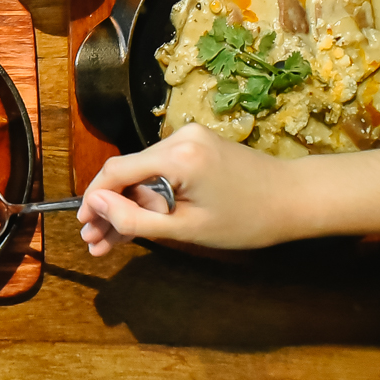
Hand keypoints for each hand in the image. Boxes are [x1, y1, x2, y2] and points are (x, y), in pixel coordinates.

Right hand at [77, 123, 301, 254]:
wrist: (296, 200)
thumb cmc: (248, 220)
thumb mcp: (187, 228)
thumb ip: (136, 218)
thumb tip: (94, 204)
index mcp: (177, 156)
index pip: (116, 171)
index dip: (95, 199)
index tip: (83, 225)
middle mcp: (178, 138)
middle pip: (127, 172)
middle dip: (109, 209)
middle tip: (94, 242)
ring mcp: (188, 139)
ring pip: (143, 173)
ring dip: (127, 205)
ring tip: (110, 241)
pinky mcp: (197, 145)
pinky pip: (161, 170)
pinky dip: (149, 195)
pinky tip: (137, 222)